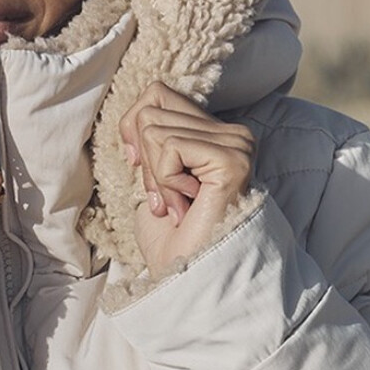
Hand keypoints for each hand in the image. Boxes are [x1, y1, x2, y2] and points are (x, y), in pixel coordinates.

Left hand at [120, 82, 254, 277]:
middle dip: (143, 159)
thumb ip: (150, 139)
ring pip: (154, 128)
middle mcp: (233, 133)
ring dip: (154, 178)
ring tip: (177, 206)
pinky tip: (184, 205)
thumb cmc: (171, 238)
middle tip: (165, 199)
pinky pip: (169, 146)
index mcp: (215, 134)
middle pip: (151, 107)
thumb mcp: (152, 177)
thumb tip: (136, 112)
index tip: (140, 171)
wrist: (187, 276)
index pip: (156, 93)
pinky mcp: (231, 158)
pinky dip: (164, 181)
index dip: (133, 130)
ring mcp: (236, 144)